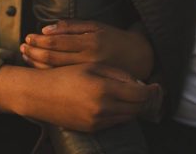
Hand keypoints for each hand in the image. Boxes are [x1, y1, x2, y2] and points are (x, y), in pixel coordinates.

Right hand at [0, 63, 160, 131]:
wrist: (40, 95)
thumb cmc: (65, 75)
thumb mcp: (92, 67)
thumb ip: (117, 74)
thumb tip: (137, 83)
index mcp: (104, 89)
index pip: (139, 94)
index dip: (150, 90)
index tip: (155, 85)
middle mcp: (103, 108)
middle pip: (136, 107)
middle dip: (144, 99)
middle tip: (148, 90)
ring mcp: (97, 121)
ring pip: (127, 116)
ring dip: (133, 107)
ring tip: (132, 95)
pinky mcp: (92, 128)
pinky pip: (114, 122)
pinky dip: (120, 113)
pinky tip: (116, 102)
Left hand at [21, 19, 153, 79]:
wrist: (139, 59)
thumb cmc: (115, 39)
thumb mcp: (96, 27)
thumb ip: (72, 26)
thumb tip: (47, 28)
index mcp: (90, 43)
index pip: (57, 42)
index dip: (39, 40)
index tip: (28, 37)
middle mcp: (88, 60)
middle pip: (53, 57)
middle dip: (34, 52)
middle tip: (23, 47)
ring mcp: (88, 75)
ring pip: (55, 70)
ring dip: (37, 63)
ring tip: (26, 55)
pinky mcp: (89, 85)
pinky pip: (63, 80)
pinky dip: (47, 74)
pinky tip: (38, 68)